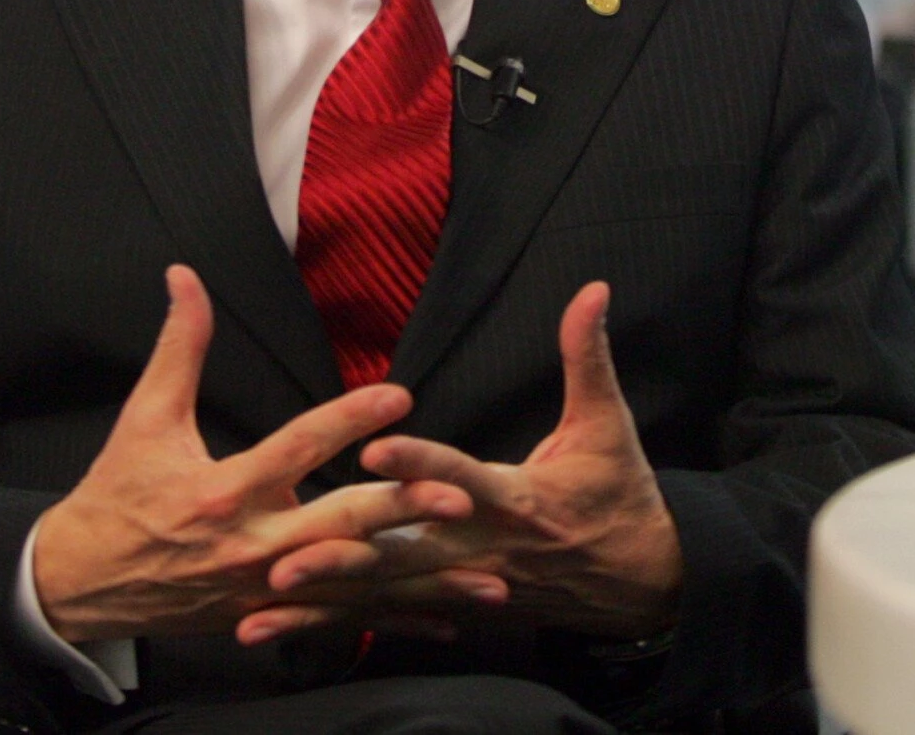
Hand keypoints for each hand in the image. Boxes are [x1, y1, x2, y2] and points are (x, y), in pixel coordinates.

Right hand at [30, 265, 492, 644]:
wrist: (80, 584)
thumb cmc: (116, 495)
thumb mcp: (144, 418)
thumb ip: (178, 347)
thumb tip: (185, 276)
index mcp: (221, 493)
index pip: (295, 449)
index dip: (347, 421)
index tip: (397, 394)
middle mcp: (249, 548)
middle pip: (338, 526)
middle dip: (400, 512)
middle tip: (458, 493)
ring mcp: (265, 590)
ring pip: (354, 584)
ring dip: (417, 577)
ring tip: (479, 570)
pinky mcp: (272, 616)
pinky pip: (344, 620)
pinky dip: (396, 620)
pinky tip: (446, 619)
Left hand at [250, 282, 683, 641]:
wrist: (642, 582)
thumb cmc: (621, 495)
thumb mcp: (609, 424)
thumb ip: (588, 357)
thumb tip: (592, 291)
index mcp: (517, 499)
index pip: (461, 479)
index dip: (420, 465)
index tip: (374, 447)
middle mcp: (483, 548)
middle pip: (407, 552)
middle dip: (348, 556)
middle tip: (285, 558)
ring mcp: (468, 583)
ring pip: (390, 591)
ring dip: (332, 595)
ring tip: (272, 592)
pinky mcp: (458, 603)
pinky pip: (393, 615)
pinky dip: (343, 620)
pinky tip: (292, 623)